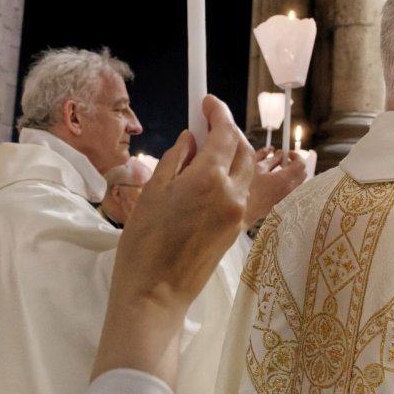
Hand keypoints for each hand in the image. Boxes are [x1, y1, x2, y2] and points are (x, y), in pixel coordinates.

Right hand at [92, 95, 253, 386]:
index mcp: (209, 178)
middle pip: (242, 150)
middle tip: (208, 122)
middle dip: (229, 131)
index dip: (218, 113)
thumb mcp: (153, 192)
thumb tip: (191, 140)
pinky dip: (240, 177)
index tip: (207, 101)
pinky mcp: (237, 229)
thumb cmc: (144, 243)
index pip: (224, 134)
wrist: (156, 292)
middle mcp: (233, 192)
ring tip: (213, 147)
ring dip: (237, 153)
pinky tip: (220, 176)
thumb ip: (176, 159)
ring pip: (249, 171)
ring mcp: (239, 212)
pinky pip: (248, 193)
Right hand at [244, 147, 307, 229]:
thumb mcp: (258, 169)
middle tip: (283, 161)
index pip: (301, 164)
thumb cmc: (249, 189)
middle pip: (302, 173)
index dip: (296, 156)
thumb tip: (279, 153)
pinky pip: (291, 190)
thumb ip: (271, 159)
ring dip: (291, 174)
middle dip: (295, 164)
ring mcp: (288, 197)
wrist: (245, 211)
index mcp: (284, 179)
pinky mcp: (284, 203)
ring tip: (277, 171)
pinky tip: (274, 182)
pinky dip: (287, 183)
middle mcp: (290, 189)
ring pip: (298, 182)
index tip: (288, 153)